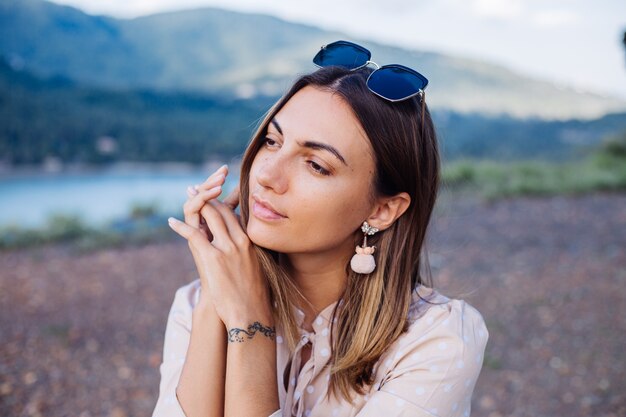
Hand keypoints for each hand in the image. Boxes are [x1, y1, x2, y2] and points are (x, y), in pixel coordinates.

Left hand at [171, 169, 270, 328]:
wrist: (250, 314)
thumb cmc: (254, 296)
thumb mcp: (256, 269)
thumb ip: (249, 254)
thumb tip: (244, 250)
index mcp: (251, 243)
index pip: (235, 215)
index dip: (221, 203)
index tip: (212, 196)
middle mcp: (240, 241)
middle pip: (222, 211)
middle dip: (207, 196)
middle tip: (195, 188)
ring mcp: (226, 248)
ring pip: (210, 216)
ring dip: (196, 202)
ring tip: (186, 194)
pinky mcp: (212, 258)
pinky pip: (193, 234)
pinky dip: (181, 226)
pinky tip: (171, 222)